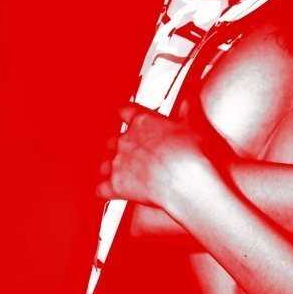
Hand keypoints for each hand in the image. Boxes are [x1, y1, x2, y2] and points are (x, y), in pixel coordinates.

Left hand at [94, 101, 209, 214]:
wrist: (187, 181)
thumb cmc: (190, 155)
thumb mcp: (192, 126)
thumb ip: (186, 111)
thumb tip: (188, 101)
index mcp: (142, 123)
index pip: (125, 111)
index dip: (123, 113)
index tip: (123, 114)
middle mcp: (126, 141)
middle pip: (111, 140)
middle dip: (117, 146)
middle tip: (129, 151)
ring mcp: (119, 163)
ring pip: (104, 164)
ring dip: (109, 168)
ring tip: (118, 172)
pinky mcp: (117, 185)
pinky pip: (101, 189)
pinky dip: (104, 191)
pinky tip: (107, 192)